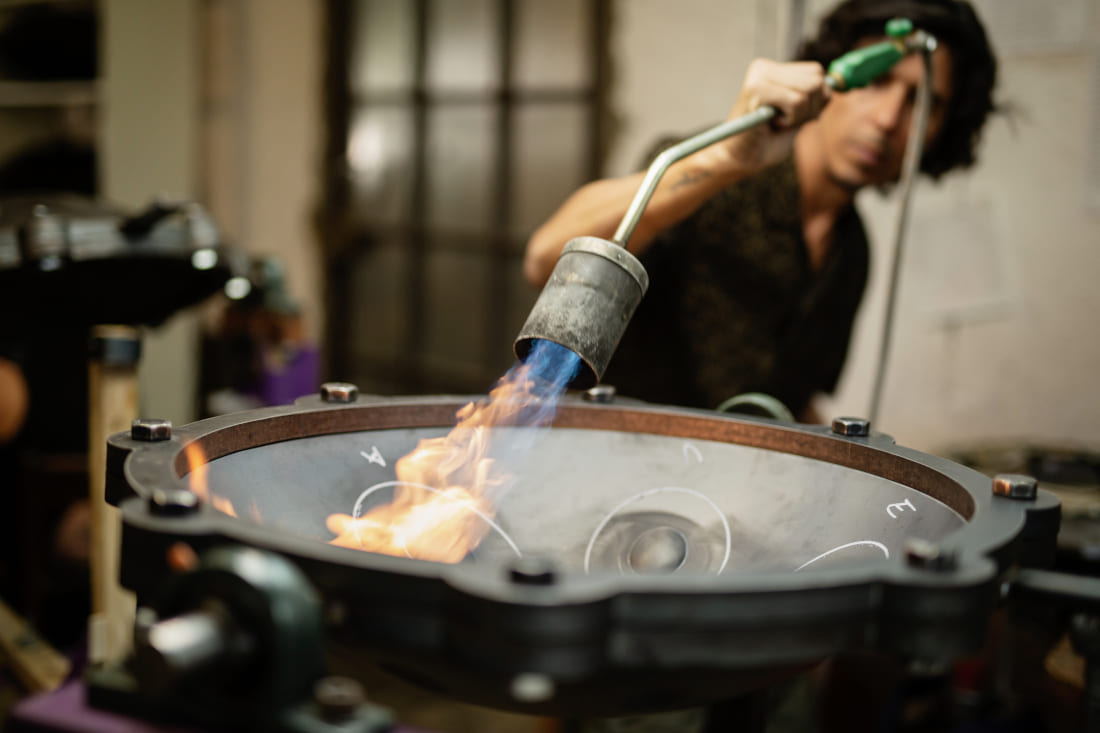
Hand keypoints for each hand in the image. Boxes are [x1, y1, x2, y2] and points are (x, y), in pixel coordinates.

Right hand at [718, 59, 828, 176]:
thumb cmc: (768, 140)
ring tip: (777, 122)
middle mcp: (763, 67)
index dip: (816, 100)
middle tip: (785, 121)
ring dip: (799, 115)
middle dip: (810, 109)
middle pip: (817, 80)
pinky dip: (791, 120)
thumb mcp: (799, 114)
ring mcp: (758, 76)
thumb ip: (815, 97)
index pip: (817, 72)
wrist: (740, 160)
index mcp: (772, 68)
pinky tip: (772, 125)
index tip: (792, 115)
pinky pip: (797, 101)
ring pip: (809, 90)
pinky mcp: (755, 90)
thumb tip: (836, 85)